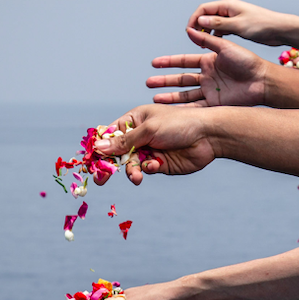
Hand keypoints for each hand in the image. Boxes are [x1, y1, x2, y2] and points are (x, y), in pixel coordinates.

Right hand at [92, 104, 216, 185]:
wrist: (208, 137)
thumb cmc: (179, 124)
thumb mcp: (149, 130)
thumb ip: (124, 141)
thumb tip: (98, 147)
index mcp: (135, 120)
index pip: (111, 133)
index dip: (100, 146)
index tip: (91, 160)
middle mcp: (140, 135)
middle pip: (117, 152)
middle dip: (110, 164)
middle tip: (101, 179)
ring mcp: (150, 150)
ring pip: (130, 164)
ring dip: (131, 170)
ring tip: (135, 176)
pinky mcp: (160, 163)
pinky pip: (145, 169)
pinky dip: (147, 169)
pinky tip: (155, 165)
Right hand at [147, 27, 269, 106]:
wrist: (262, 80)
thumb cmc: (247, 61)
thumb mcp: (225, 47)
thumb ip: (207, 41)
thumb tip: (189, 30)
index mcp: (209, 61)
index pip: (183, 62)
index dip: (169, 62)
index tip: (154, 63)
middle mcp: (207, 76)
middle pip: (181, 79)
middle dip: (165, 81)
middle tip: (149, 83)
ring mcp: (210, 91)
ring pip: (185, 94)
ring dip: (170, 97)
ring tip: (155, 98)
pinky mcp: (216, 103)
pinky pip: (196, 106)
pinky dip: (183, 109)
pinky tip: (171, 111)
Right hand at [187, 0, 296, 45]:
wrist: (279, 29)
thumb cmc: (261, 25)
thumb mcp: (238, 26)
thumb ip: (219, 23)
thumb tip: (200, 20)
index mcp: (227, 5)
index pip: (203, 9)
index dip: (193, 19)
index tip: (189, 32)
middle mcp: (228, 9)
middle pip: (206, 15)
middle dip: (198, 26)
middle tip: (195, 40)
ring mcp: (233, 17)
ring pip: (213, 23)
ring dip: (207, 31)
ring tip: (202, 44)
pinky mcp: (238, 25)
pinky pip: (222, 28)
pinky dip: (216, 34)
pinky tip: (215, 43)